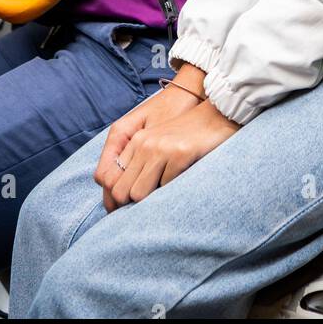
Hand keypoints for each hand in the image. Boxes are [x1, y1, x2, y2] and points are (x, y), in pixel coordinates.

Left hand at [95, 66, 205, 199]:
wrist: (216, 113)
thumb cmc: (187, 133)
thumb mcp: (156, 142)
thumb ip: (138, 162)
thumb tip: (121, 197)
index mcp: (134, 140)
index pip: (106, 177)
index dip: (112, 200)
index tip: (124, 209)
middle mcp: (143, 144)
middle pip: (119, 191)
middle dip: (128, 205)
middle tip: (143, 210)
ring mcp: (160, 148)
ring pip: (138, 193)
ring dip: (149, 200)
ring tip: (162, 195)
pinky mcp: (179, 153)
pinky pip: (166, 187)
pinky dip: (171, 191)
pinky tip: (180, 182)